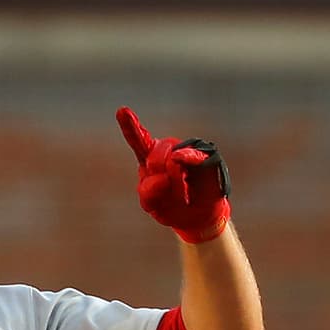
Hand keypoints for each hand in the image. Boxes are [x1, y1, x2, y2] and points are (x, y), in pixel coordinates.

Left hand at [116, 108, 230, 242]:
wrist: (199, 219)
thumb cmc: (173, 208)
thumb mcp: (152, 206)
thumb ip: (147, 193)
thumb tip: (161, 178)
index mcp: (151, 159)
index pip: (140, 141)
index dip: (131, 127)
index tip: (121, 111)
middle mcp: (170, 150)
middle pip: (155, 153)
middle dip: (156, 173)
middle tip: (167, 189)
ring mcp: (189, 151)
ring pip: (173, 156)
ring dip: (174, 180)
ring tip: (183, 196)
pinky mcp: (207, 156)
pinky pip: (195, 155)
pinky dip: (188, 158)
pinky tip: (179, 159)